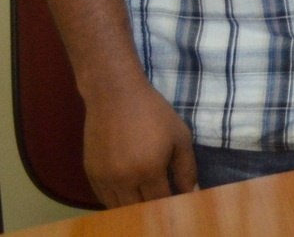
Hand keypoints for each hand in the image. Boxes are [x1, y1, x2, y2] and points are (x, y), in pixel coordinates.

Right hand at [82, 81, 197, 205]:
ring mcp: (104, 178)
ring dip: (134, 208)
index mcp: (149, 170)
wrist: (115, 95)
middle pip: (139, 210)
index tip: (180, 203)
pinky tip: (129, 194)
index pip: (162, 202)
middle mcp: (124, 180)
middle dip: (154, 210)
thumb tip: (191, 193)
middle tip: (164, 203)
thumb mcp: (180, 136)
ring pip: (120, 208)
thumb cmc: (153, 113)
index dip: (172, 205)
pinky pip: (104, 198)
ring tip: (148, 199)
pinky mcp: (91, 174)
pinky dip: (117, 201)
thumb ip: (186, 168)